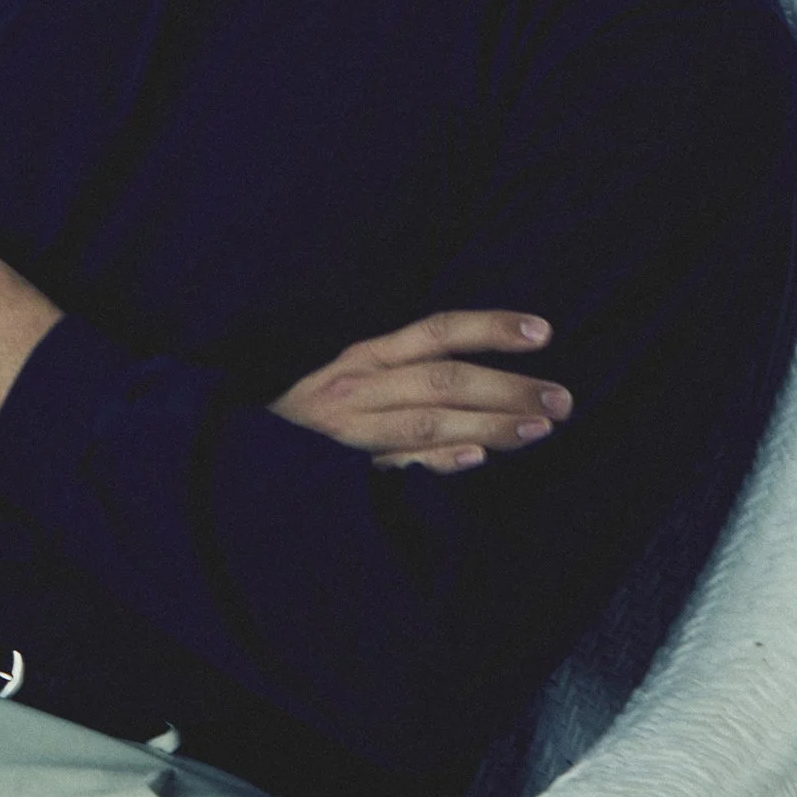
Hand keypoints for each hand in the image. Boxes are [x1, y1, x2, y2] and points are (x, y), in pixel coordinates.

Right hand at [269, 310, 571, 472]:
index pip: (437, 331)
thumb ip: (407, 374)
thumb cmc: (309, 414)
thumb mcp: (353, 378)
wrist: (234, 449)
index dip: (490, 327)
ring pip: (430, 420)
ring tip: (540, 428)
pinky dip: (435, 459)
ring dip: (489, 423)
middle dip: (508, 387)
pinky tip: (475, 458)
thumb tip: (483, 382)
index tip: (544, 332)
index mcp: (368, 355)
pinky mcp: (339, 469)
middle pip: (445, 379)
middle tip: (562, 400)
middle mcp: (361, 384)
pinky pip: (395, 464)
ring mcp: (350, 427)